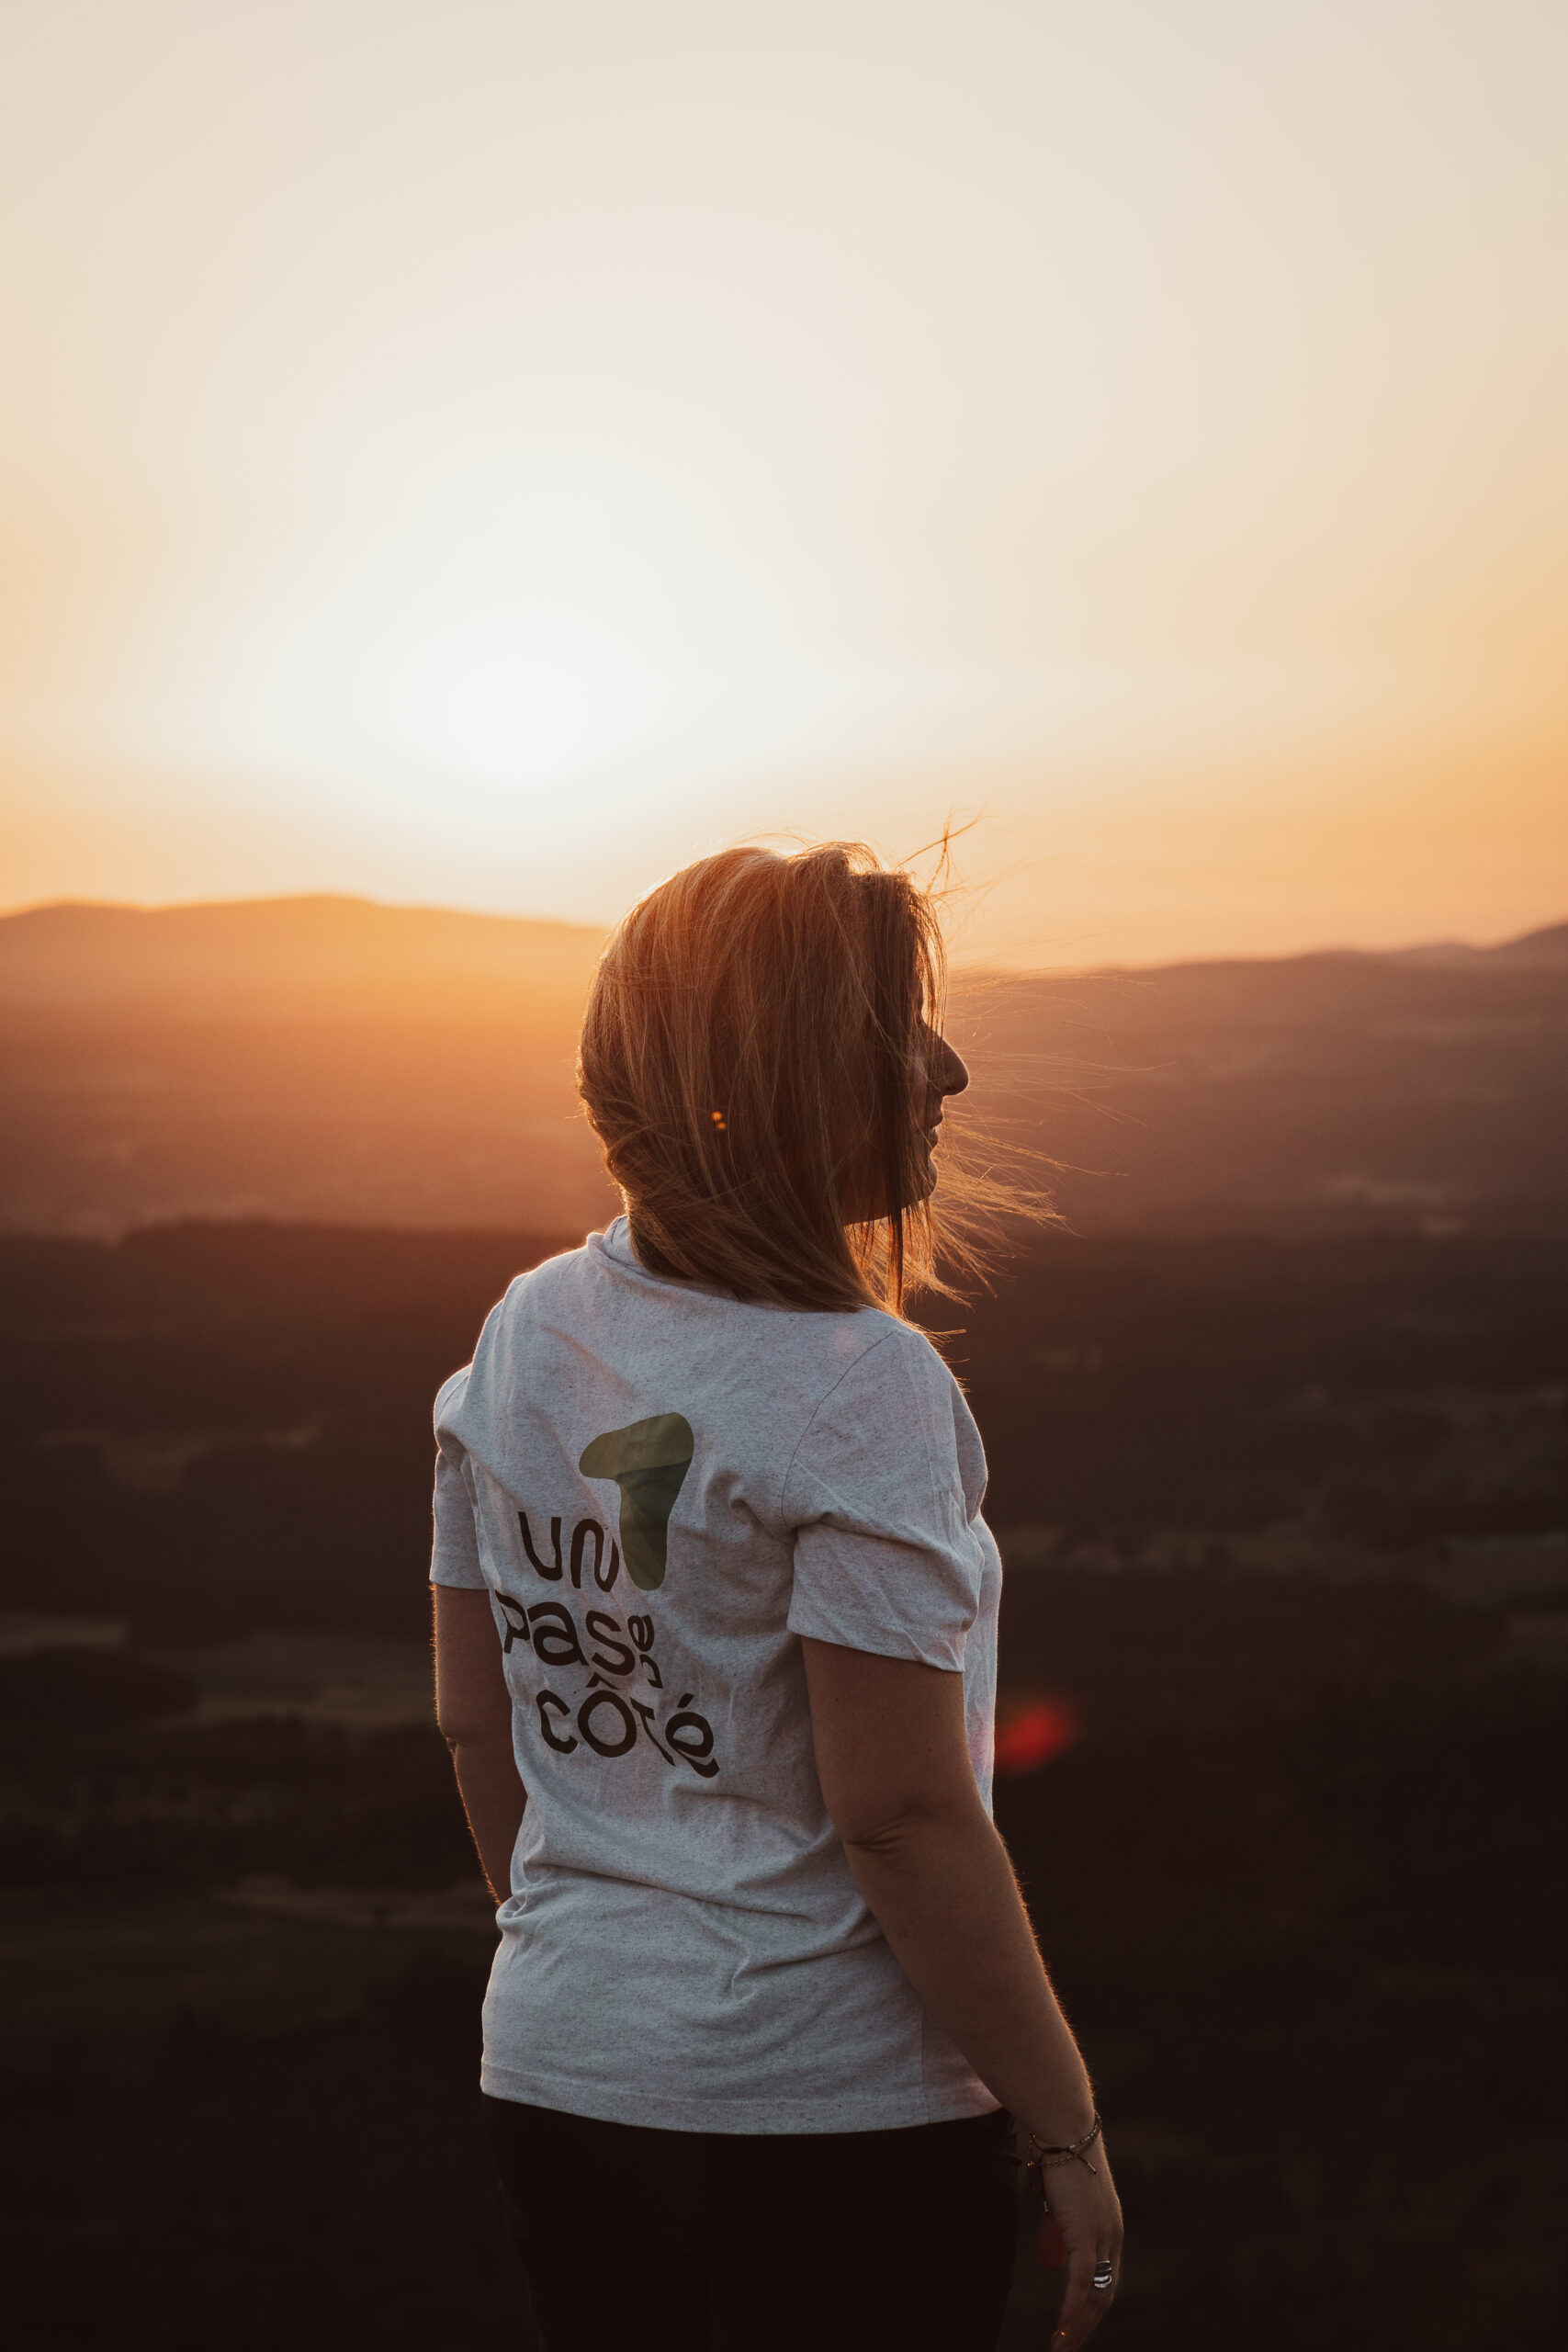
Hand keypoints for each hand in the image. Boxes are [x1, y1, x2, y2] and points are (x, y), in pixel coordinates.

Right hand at [1035, 2147, 1122, 2349]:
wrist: (1063, 2129)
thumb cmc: (1056, 2158)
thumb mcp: (1056, 2204)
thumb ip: (1055, 2234)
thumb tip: (1049, 2264)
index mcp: (1109, 2229)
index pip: (1105, 2279)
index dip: (1091, 2306)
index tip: (1077, 2328)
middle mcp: (1112, 2237)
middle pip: (1104, 2294)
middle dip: (1086, 2325)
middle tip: (1068, 2346)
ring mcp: (1103, 2236)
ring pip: (1095, 2295)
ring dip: (1078, 2326)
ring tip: (1061, 2347)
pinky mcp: (1087, 2234)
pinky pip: (1081, 2283)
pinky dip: (1072, 2310)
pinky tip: (1062, 2329)